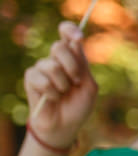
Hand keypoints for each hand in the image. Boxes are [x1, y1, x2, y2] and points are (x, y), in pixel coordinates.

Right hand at [24, 22, 96, 148]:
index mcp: (73, 58)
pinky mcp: (31, 78)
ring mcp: (42, 68)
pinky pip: (40, 79)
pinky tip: (52, 98)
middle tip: (76, 81)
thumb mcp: (88, 86)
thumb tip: (75, 41)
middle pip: (59, 47)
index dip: (70, 30)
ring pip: (51, 65)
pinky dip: (51, 92)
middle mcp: (56, 59)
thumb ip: (83, 65)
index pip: (67, 34)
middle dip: (71, 66)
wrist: (65, 125)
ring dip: (62, 84)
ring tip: (63, 93)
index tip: (78, 37)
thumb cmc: (79, 106)